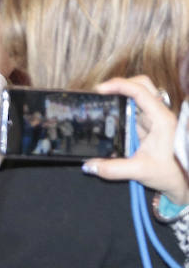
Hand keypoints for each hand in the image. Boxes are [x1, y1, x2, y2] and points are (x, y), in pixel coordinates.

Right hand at [87, 76, 188, 204]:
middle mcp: (159, 115)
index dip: (119, 85)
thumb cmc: (171, 173)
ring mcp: (154, 121)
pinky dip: (121, 114)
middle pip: (141, 86)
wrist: (184, 181)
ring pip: (137, 100)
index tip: (100, 89)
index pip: (140, 91)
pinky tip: (109, 122)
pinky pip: (134, 115)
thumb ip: (112, 169)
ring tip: (101, 106)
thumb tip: (88, 165)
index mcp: (161, 119)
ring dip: (119, 100)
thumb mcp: (140, 171)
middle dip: (120, 86)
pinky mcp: (150, 129)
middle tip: (100, 94)